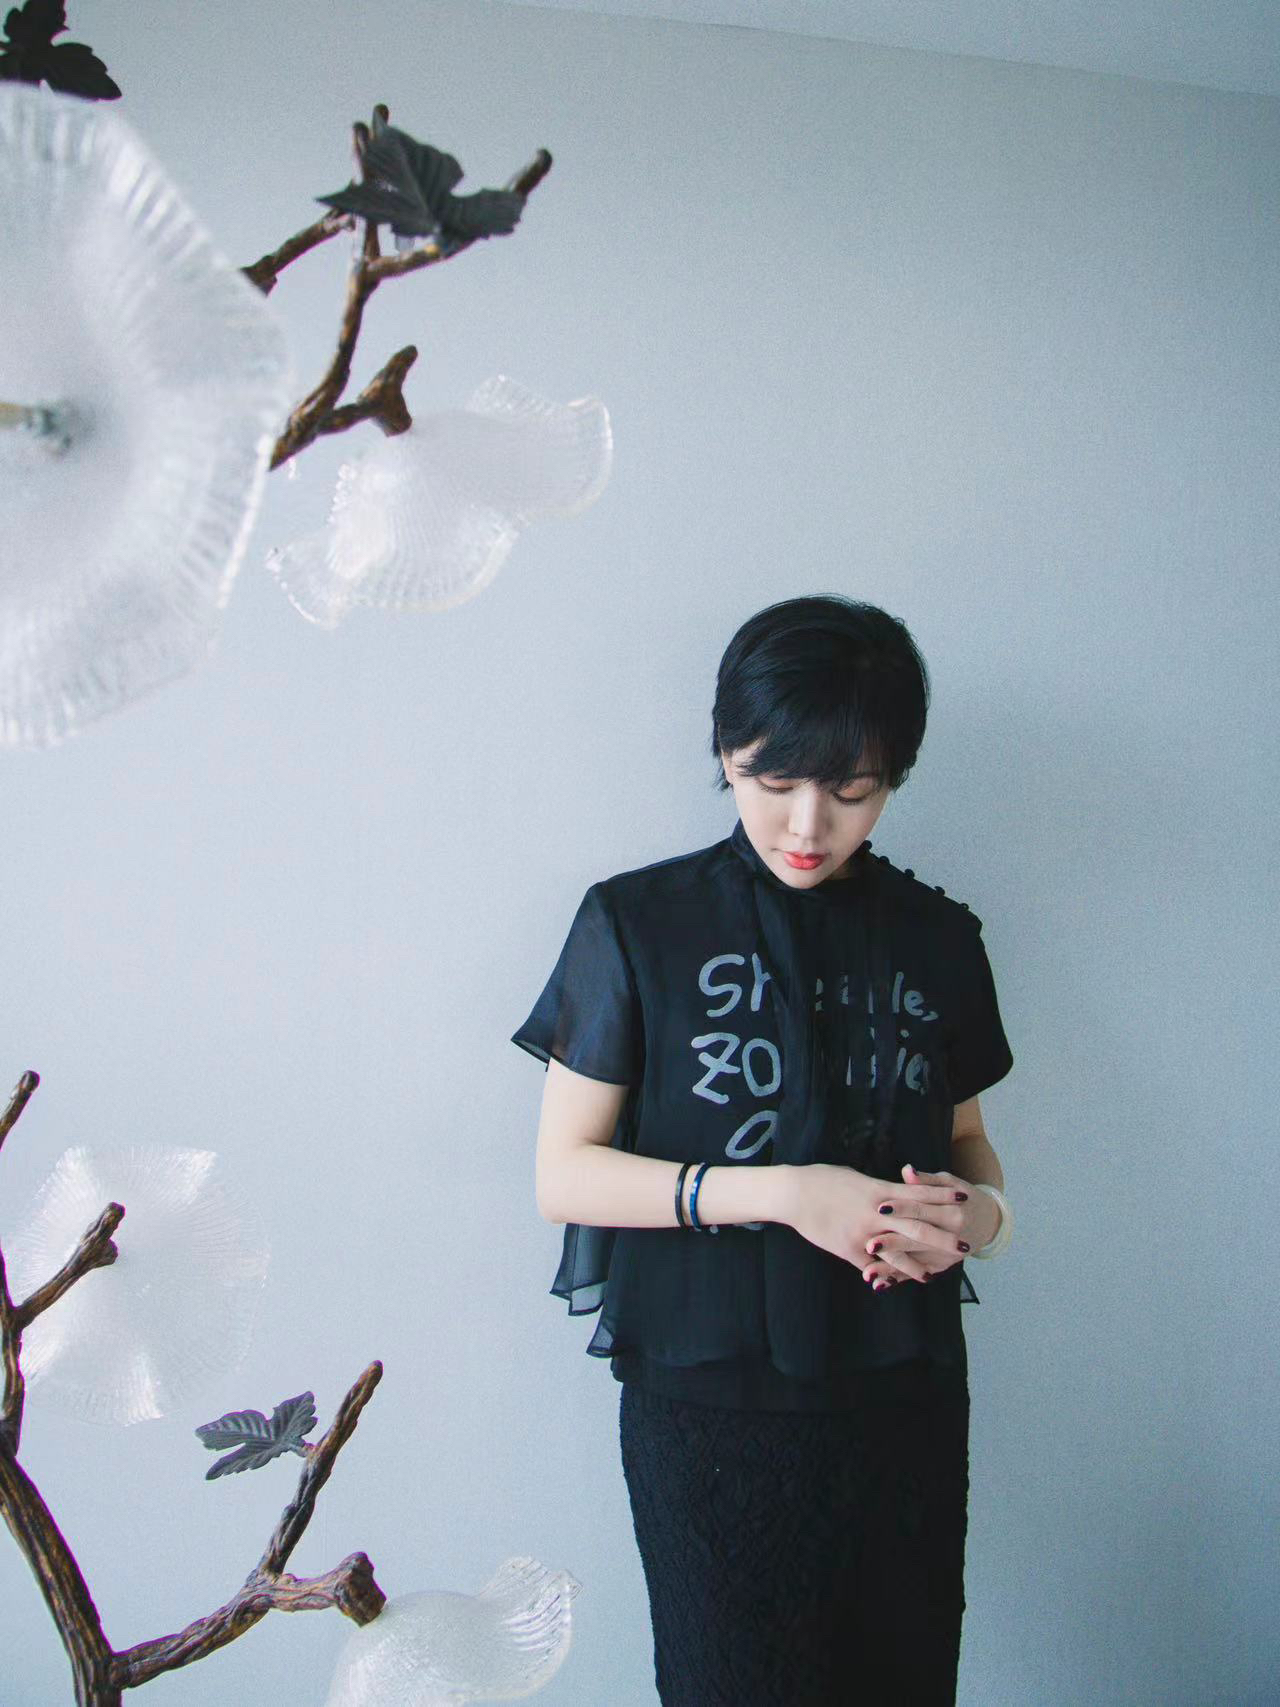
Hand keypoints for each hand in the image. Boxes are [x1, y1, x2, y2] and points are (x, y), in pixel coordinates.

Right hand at [783, 1161, 972, 1282]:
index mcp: (880, 1191)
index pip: (920, 1193)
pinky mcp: (849, 1250)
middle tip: (965, 1245)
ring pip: (899, 1253)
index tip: (964, 1198)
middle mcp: (877, 1214)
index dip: (943, 1196)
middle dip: (944, 1237)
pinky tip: (896, 1284)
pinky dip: (886, 1275)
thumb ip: (879, 1188)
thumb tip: (895, 1189)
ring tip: (936, 1274)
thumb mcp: (856, 1178)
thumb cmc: (823, 1179)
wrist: (794, 1194)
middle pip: (918, 1226)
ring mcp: (864, 1234)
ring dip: (919, 1265)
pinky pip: (873, 1266)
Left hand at [861, 1163, 1000, 1289]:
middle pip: (917, 1239)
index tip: (880, 1207)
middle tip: (869, 1245)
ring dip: (892, 1269)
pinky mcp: (941, 1265)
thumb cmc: (962, 1196)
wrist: (987, 1221)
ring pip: (915, 1263)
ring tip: (868, 1273)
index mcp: (952, 1211)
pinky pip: (917, 1274)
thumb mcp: (949, 1183)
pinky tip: (880, 1284)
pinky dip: (899, 1279)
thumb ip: (926, 1181)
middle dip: (893, 1244)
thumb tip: (907, 1170)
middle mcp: (950, 1236)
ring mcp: (946, 1255)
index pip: (922, 1209)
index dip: (902, 1208)